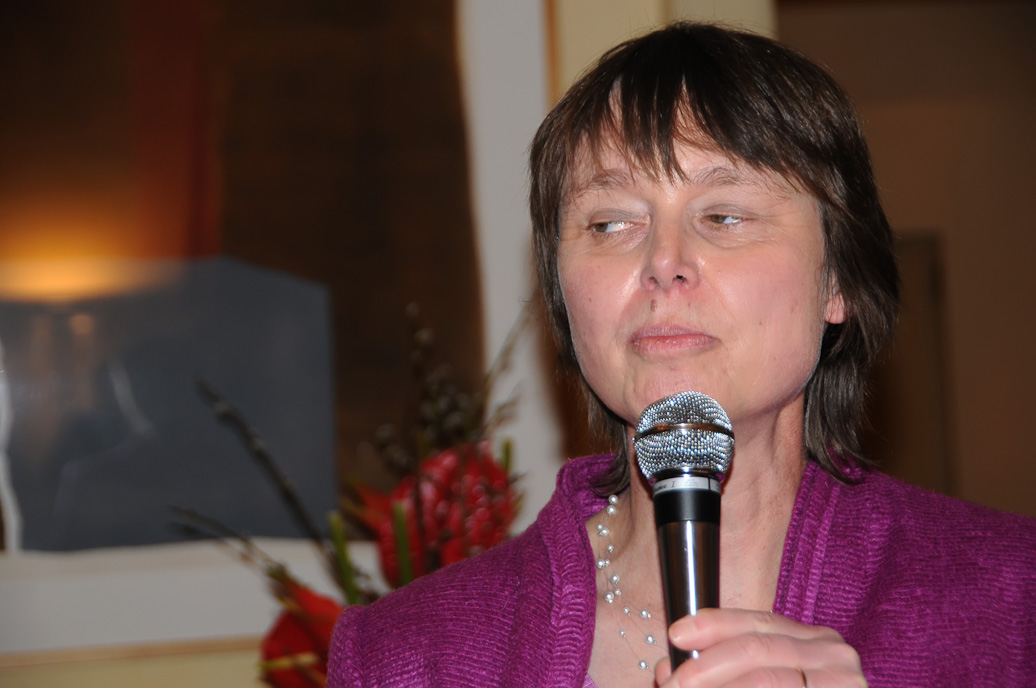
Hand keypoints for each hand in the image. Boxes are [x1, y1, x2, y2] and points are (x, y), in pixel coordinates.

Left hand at [654, 608, 865, 686]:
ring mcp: (846, 684)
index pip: (758, 622)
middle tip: (673, 682)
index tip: (676, 633)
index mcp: (815, 642)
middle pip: (759, 649)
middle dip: (707, 666)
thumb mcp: (761, 681)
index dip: (714, 624)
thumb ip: (720, 674)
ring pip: (768, 680)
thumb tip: (665, 669)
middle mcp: (835, 655)